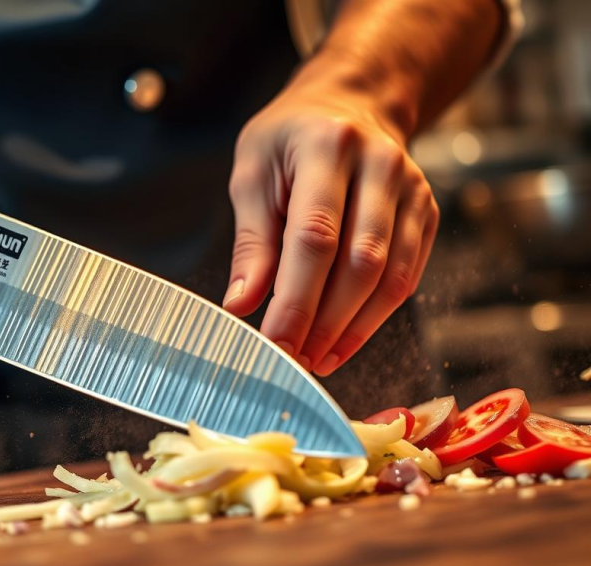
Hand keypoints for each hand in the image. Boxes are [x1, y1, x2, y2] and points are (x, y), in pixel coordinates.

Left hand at [224, 64, 437, 376]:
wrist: (351, 102)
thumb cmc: (290, 139)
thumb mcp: (253, 172)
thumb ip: (252, 240)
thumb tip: (241, 304)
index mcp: (328, 147)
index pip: (315, 236)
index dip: (296, 298)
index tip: (274, 343)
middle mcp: (380, 165)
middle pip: (359, 262)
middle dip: (324, 322)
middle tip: (292, 361)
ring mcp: (412, 189)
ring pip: (390, 276)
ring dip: (352, 329)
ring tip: (315, 359)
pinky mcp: (427, 212)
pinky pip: (408, 276)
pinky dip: (375, 317)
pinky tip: (343, 341)